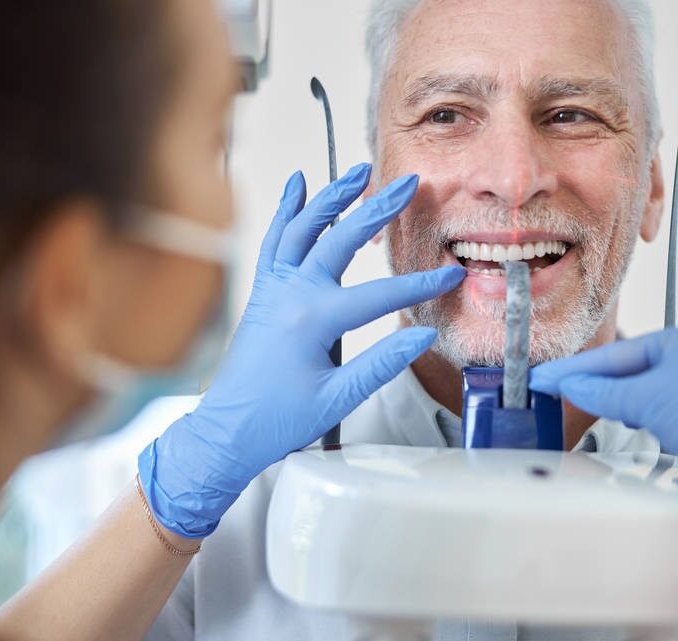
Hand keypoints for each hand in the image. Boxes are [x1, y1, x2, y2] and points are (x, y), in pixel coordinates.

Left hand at [139, 163, 463, 536]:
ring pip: (302, 230)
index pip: (378, 296)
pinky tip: (297, 185)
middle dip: (376, 209)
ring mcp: (273, 290)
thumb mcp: (336, 399)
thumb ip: (381, 365)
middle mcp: (289, 295)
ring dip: (331, 197)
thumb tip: (421, 336)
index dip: (419, 286)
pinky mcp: (263, 294)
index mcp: (312, 321)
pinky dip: (285, 211)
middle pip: (339, 241)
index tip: (451, 277)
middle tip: (407, 182)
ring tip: (358, 171)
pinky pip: (274, 242)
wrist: (226, 432)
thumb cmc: (277, 421)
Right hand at [529, 326, 677, 538]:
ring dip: (619, 402)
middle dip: (597, 382)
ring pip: (647, 391)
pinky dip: (642, 417)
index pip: (617, 352)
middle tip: (556, 393)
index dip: (577, 368)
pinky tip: (633, 425)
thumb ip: (602, 392)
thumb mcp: (645, 399)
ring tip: (588, 409)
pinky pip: (664, 411)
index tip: (544, 378)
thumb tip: (571, 387)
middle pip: (631, 369)